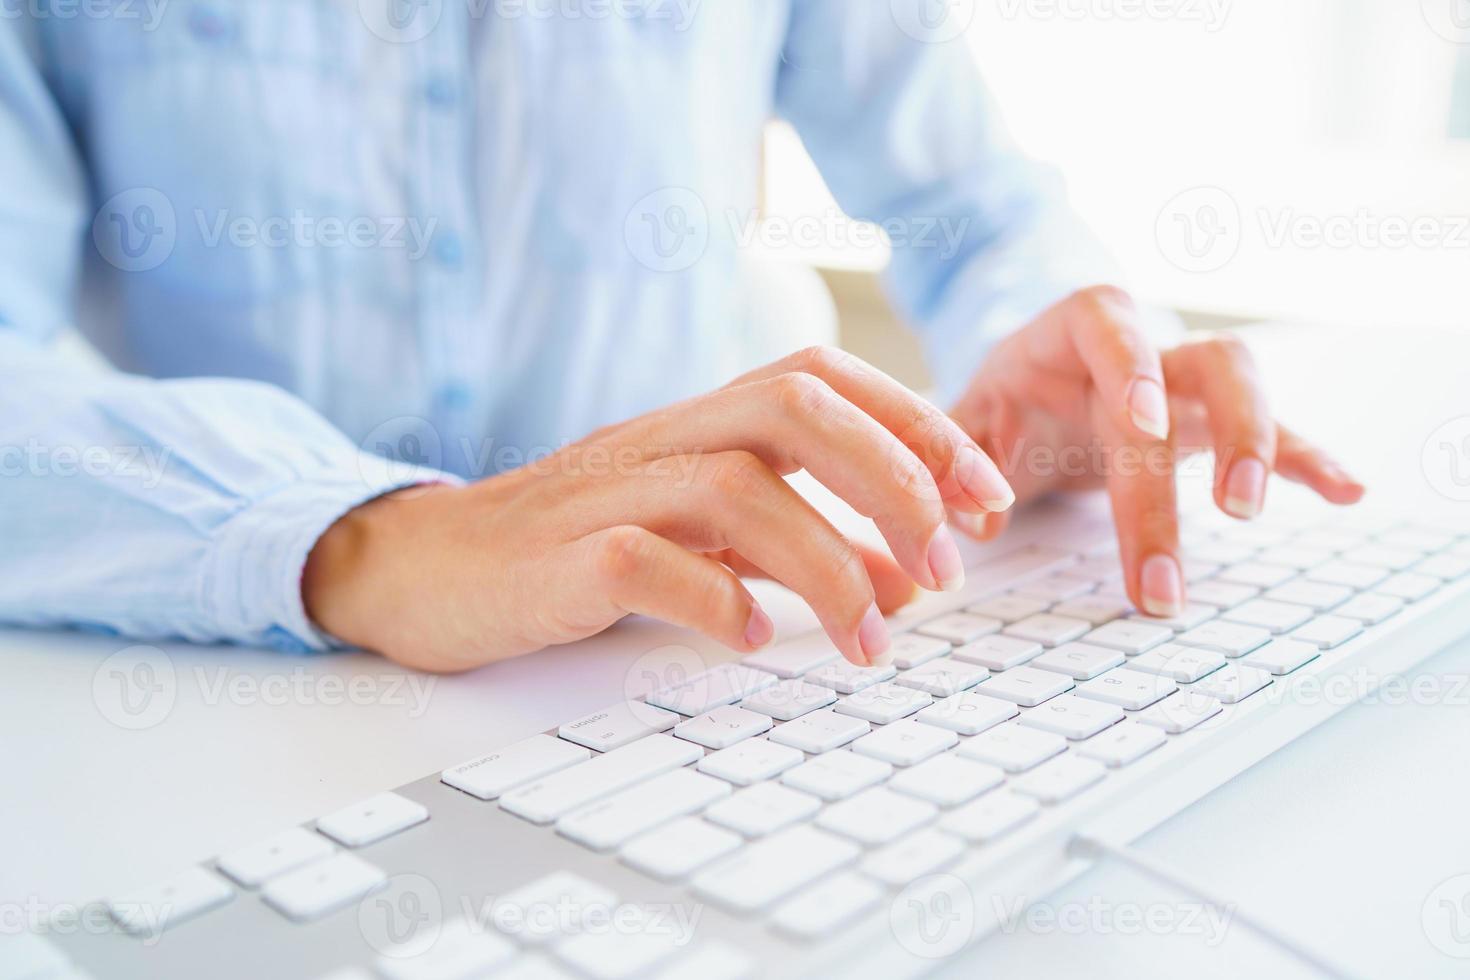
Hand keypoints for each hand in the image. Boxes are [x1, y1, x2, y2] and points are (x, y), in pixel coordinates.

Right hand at [304, 348, 1014, 671]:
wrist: (428, 566)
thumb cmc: (579, 546)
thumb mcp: (704, 532)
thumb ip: (800, 540)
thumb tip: (908, 579)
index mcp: (702, 421)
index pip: (825, 381)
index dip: (918, 428)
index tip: (985, 501)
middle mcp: (663, 438)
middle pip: (794, 408)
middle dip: (892, 481)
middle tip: (947, 570)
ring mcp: (607, 492)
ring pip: (734, 485)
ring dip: (826, 565)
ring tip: (873, 640)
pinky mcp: (558, 558)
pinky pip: (646, 559)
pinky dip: (714, 597)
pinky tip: (753, 640)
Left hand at [948, 286, 1364, 617]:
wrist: (1031, 388)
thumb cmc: (1004, 401)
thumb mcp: (967, 420)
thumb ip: (960, 461)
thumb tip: (979, 519)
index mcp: (1071, 329)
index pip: (1108, 321)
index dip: (1131, 363)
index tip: (1144, 420)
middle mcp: (1142, 347)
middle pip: (1197, 370)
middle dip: (1210, 443)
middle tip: (1222, 516)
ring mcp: (1185, 383)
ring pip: (1243, 385)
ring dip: (1262, 443)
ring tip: (1251, 509)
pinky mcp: (1211, 423)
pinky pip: (1272, 433)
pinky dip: (1307, 460)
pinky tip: (1346, 491)